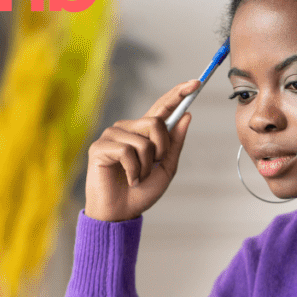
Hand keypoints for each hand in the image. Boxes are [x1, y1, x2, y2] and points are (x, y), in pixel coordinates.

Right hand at [84, 79, 200, 221]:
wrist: (120, 213)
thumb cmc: (141, 192)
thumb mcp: (166, 168)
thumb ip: (175, 143)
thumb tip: (187, 115)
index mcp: (144, 132)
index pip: (162, 107)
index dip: (178, 93)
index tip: (196, 82)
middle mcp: (127, 128)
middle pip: (155, 122)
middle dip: (162, 148)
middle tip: (154, 166)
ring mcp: (112, 135)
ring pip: (144, 140)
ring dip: (146, 166)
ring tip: (137, 178)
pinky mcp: (100, 147)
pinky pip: (127, 152)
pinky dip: (134, 171)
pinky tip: (128, 180)